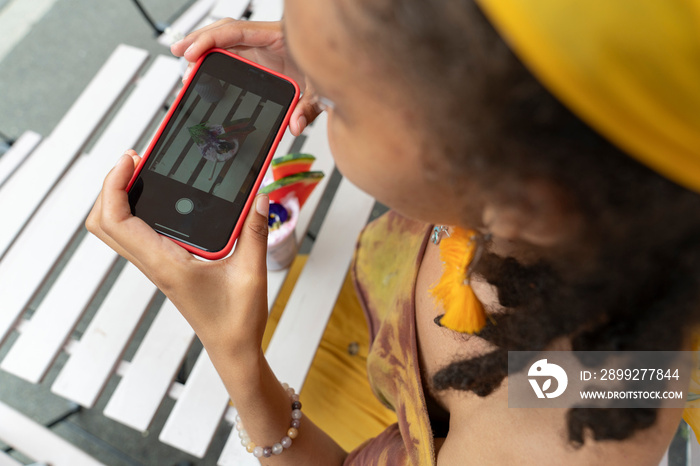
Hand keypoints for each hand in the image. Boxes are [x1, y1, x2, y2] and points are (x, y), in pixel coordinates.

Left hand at [85, 150, 270, 356]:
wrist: (232, 347)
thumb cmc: (238, 318)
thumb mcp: (252, 271)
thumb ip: (254, 232)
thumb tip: (258, 197)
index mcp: (166, 264)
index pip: (117, 221)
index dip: (114, 185)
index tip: (131, 160)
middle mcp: (153, 264)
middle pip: (103, 224)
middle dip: (110, 187)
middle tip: (135, 161)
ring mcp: (156, 267)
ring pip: (115, 230)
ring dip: (118, 199)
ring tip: (143, 173)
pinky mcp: (164, 267)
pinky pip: (135, 236)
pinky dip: (134, 212)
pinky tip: (160, 199)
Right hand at [171, 19, 321, 136]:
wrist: (346, 69)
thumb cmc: (336, 71)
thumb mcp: (322, 91)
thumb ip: (307, 109)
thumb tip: (294, 126)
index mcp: (279, 38)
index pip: (237, 32)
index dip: (211, 40)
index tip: (192, 52)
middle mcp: (268, 41)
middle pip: (226, 33)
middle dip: (200, 41)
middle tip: (179, 54)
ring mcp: (264, 50)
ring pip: (227, 43)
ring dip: (206, 51)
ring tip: (186, 64)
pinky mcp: (263, 60)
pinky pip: (235, 55)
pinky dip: (218, 61)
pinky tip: (205, 70)